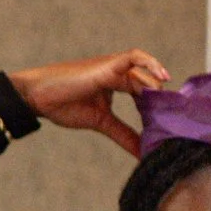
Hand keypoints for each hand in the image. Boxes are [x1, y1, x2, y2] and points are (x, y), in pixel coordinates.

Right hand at [6, 50, 170, 155]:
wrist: (38, 97)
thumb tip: (142, 152)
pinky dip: (150, 64)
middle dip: (162, 97)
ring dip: (157, 84)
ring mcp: (112, 67)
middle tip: (173, 115)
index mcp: (114, 83)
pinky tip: (162, 78)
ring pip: (145, 69)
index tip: (169, 120)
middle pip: (148, 80)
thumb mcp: (100, 122)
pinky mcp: (107, 65)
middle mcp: (116, 72)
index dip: (157, 103)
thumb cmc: (62, 105)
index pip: (143, 90)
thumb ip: (123, 134)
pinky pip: (135, 58)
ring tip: (165, 102)